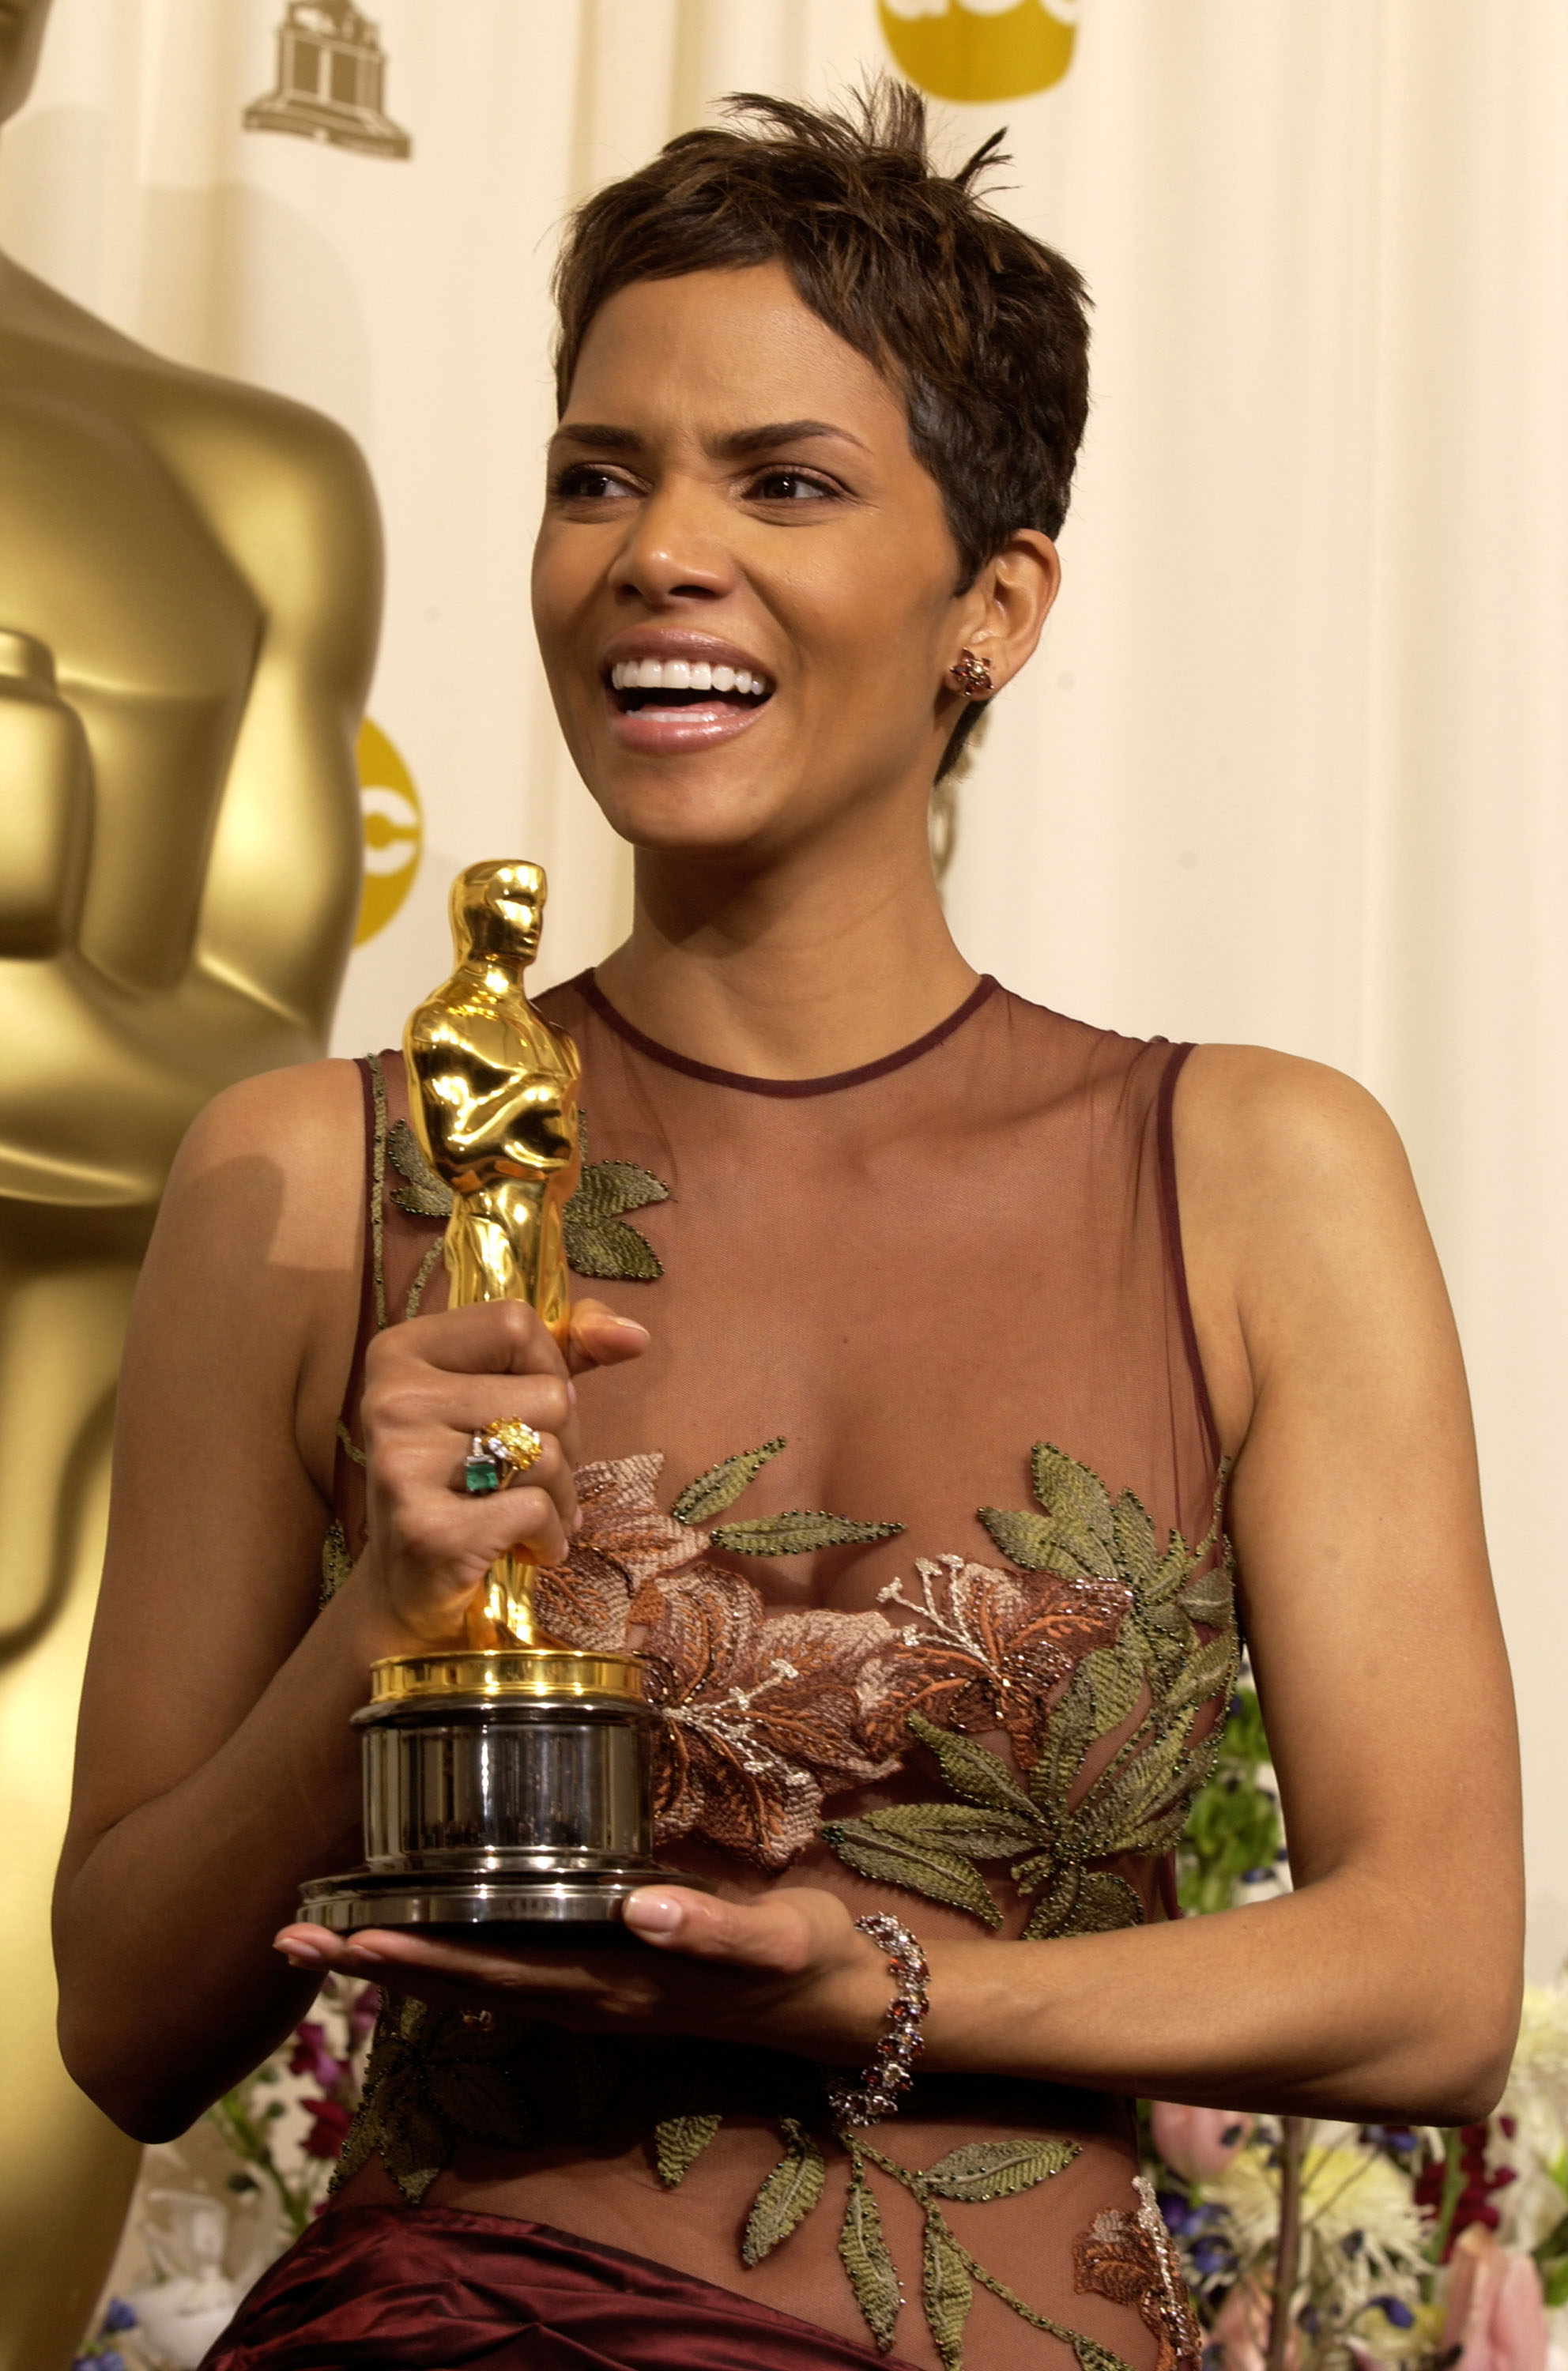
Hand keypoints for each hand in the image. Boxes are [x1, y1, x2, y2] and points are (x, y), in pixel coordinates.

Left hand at [274, 1884, 890, 2066]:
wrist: (836, 1999)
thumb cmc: (805, 1955)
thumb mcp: (775, 1937)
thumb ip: (712, 1927)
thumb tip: (637, 1910)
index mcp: (617, 1980)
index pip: (500, 1969)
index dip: (424, 1955)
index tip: (353, 1934)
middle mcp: (588, 1996)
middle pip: (464, 1984)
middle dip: (376, 1963)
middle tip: (290, 1938)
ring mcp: (590, 1994)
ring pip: (475, 1985)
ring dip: (396, 1966)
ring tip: (320, 1943)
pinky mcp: (600, 1980)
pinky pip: (506, 1975)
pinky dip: (447, 1960)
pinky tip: (411, 1941)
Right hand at [360, 1295, 647, 1645]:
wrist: (409, 1589)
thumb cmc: (468, 1479)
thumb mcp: (508, 1397)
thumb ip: (569, 1350)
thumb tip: (635, 1335)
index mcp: (399, 1351)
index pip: (516, 1322)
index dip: (551, 1367)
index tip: (530, 1406)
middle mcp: (389, 1399)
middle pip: (547, 1394)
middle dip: (564, 1442)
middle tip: (530, 1476)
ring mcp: (400, 1464)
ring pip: (547, 1454)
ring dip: (561, 1495)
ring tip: (529, 1513)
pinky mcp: (425, 1529)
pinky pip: (537, 1511)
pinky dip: (551, 1536)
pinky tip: (526, 1547)